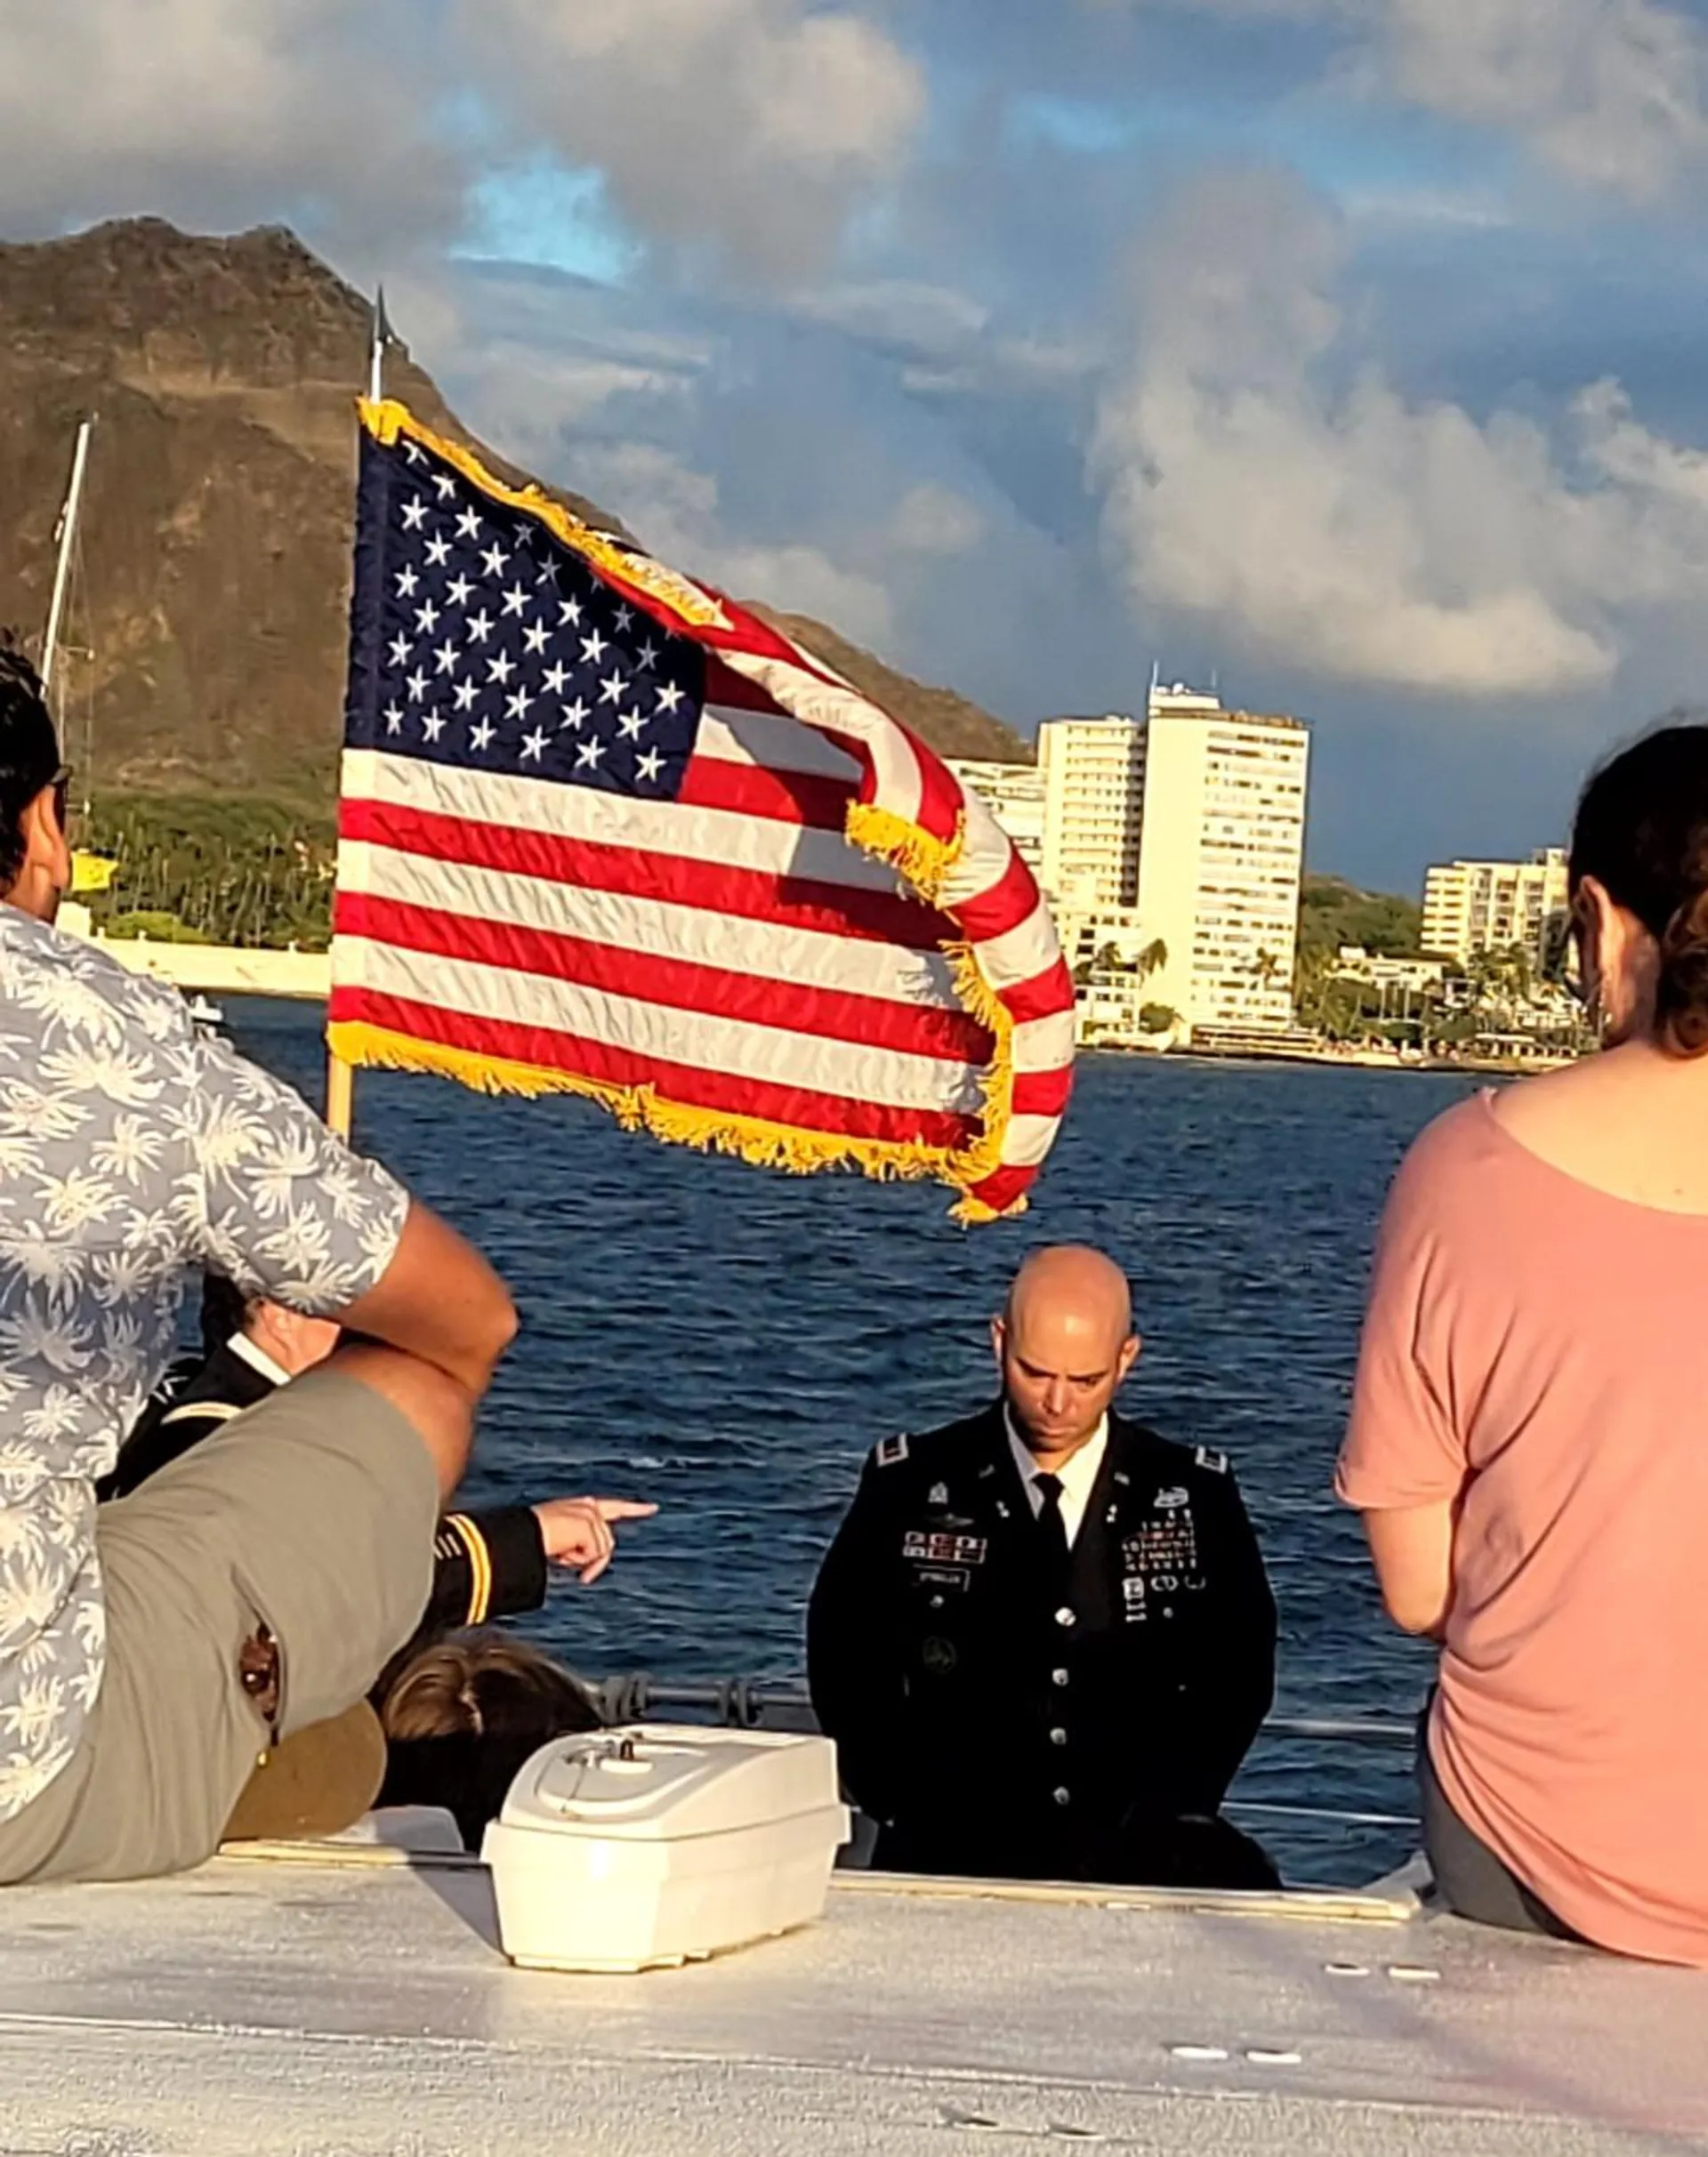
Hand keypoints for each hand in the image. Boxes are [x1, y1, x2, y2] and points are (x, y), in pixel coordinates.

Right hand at [531, 1495, 657, 1584]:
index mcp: (582, 1506)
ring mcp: (590, 1515)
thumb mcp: (559, 1542)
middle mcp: (589, 1507)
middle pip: (607, 1543)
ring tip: (560, 1553)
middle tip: (582, 1578)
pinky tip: (562, 1551)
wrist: (522, 1534)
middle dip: (595, 1563)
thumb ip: (579, 1547)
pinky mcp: (589, 1525)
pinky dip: (579, 1559)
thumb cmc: (531, 1540)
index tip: (654, 1508)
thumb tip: (589, 1569)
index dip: (634, 1509)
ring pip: (601, 1550)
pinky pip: (594, 1554)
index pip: (613, 1507)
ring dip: (582, 1560)